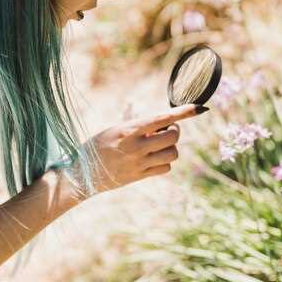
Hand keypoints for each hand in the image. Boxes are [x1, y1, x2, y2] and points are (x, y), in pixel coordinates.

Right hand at [89, 103, 207, 193]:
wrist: (82, 174)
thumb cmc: (97, 146)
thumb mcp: (112, 128)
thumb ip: (131, 119)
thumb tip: (137, 105)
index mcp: (129, 129)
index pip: (162, 118)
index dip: (182, 112)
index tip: (198, 107)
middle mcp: (136, 146)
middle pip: (173, 136)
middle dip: (174, 130)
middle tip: (165, 129)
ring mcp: (139, 162)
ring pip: (173, 153)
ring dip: (171, 147)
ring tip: (158, 145)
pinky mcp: (140, 176)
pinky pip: (166, 168)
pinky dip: (165, 162)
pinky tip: (154, 157)